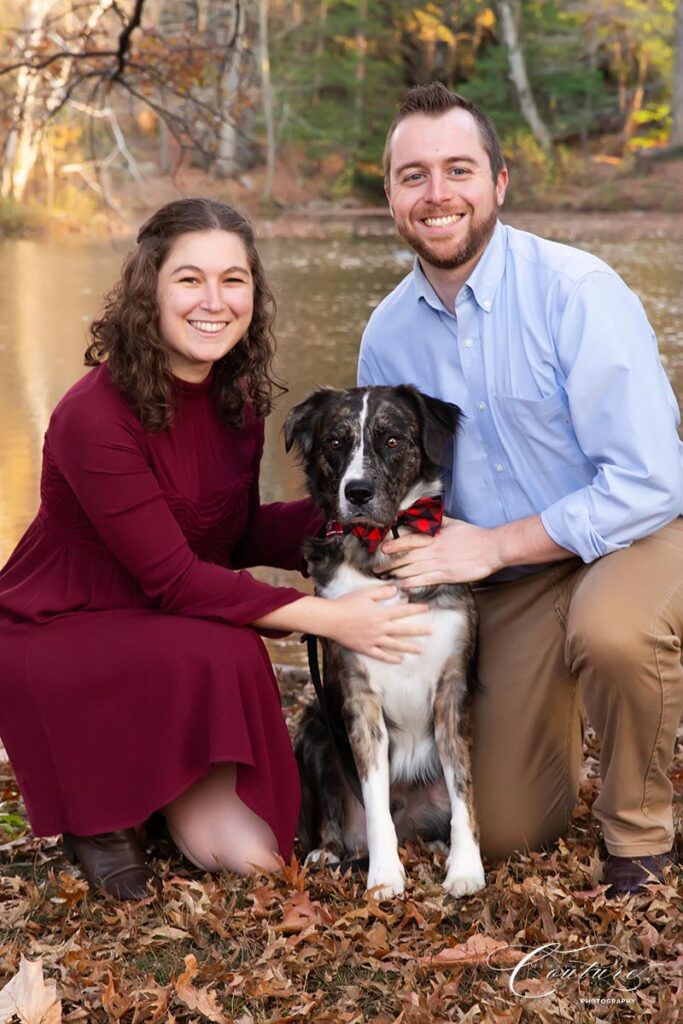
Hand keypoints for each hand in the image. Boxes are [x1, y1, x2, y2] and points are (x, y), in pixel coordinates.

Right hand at [325, 585, 430, 663]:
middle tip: (431, 632)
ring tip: (420, 650)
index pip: (403, 611)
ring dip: (408, 646)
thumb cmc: (346, 604)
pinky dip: (390, 658)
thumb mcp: (364, 593)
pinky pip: (381, 655)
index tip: (427, 609)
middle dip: (418, 630)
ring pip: (395, 644)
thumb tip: (395, 590)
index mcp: (381, 613)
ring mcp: (374, 639)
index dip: (416, 609)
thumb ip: (381, 592)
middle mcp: (380, 627)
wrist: (331, 619)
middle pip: (403, 629)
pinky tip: (399, 660)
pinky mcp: (366, 648)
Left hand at [379, 518, 503, 586]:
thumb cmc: (474, 535)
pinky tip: (402, 584)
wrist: (491, 548)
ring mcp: (440, 564)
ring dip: (397, 574)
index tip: (383, 548)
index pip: (410, 540)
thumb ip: (438, 521)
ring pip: (413, 569)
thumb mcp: (454, 523)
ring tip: (385, 577)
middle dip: (390, 563)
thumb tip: (428, 515)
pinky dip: (412, 582)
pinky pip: (425, 579)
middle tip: (378, 568)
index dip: (395, 545)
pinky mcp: (446, 575)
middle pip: (407, 557)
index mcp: (435, 537)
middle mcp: (434, 550)